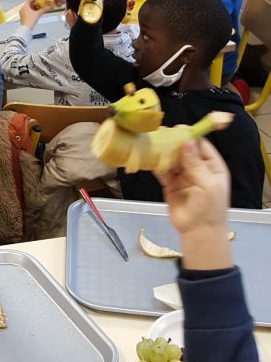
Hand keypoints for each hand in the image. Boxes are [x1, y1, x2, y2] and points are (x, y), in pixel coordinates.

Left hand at [19, 1, 42, 29]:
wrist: (26, 28)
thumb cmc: (30, 21)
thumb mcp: (38, 14)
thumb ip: (43, 10)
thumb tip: (47, 7)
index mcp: (25, 6)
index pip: (29, 1)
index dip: (34, 0)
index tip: (37, 0)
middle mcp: (22, 9)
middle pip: (28, 5)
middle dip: (34, 5)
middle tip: (38, 5)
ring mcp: (22, 13)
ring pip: (27, 9)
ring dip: (32, 9)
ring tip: (37, 10)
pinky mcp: (22, 17)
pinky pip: (26, 13)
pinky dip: (30, 12)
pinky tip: (34, 14)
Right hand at [156, 138, 232, 270]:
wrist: (199, 232)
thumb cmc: (209, 208)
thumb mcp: (207, 184)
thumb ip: (195, 163)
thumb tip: (186, 141)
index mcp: (212, 166)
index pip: (201, 146)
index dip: (190, 136)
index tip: (177, 128)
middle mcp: (198, 169)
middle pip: (184, 150)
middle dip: (173, 142)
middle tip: (160, 133)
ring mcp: (184, 177)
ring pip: (172, 159)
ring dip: (163, 152)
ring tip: (152, 142)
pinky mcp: (171, 185)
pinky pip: (163, 171)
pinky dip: (157, 165)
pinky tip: (149, 158)